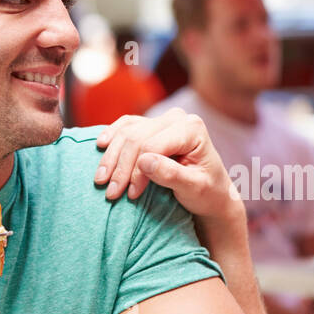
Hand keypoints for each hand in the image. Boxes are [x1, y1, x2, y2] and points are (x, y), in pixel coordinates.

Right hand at [94, 109, 241, 223]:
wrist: (212, 192)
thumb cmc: (207, 192)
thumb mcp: (195, 188)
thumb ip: (172, 175)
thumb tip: (144, 161)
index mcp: (192, 128)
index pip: (153, 145)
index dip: (137, 170)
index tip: (131, 194)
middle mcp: (177, 118)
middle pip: (137, 137)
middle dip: (120, 166)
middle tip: (111, 193)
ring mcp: (163, 120)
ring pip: (128, 132)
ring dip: (111, 156)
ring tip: (101, 180)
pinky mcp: (152, 126)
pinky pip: (126, 125)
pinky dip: (112, 135)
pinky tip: (100, 145)